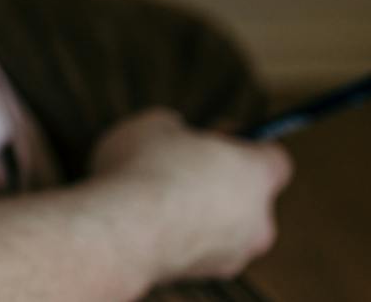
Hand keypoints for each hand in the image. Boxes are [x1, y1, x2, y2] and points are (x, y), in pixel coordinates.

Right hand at [86, 108, 291, 284]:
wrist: (124, 231)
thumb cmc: (143, 173)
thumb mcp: (154, 123)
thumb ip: (177, 128)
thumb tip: (173, 134)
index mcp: (257, 175)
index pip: (275, 158)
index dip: (245, 144)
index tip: (217, 136)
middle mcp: (259, 220)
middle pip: (250, 195)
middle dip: (220, 181)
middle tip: (181, 166)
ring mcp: (234, 253)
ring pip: (226, 226)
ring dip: (200, 212)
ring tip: (156, 198)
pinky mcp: (204, 275)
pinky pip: (200, 248)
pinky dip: (181, 236)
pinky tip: (148, 223)